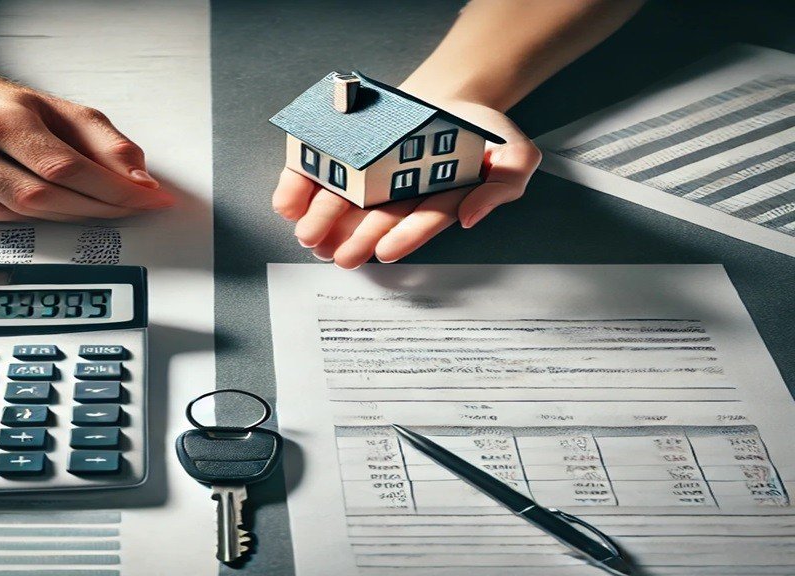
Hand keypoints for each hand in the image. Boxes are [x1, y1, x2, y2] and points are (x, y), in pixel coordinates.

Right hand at [0, 56, 174, 223]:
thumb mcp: (40, 104)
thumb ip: (95, 137)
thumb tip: (137, 174)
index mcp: (1, 115)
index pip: (69, 167)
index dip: (113, 191)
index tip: (145, 200)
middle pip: (41, 199)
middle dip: (92, 211)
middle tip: (123, 212)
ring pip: (7, 217)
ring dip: (52, 219)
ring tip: (78, 208)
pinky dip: (4, 222)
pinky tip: (23, 211)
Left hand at [271, 98, 539, 268]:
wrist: (446, 95)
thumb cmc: (477, 129)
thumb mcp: (513, 154)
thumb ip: (503, 186)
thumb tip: (470, 218)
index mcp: (437, 200)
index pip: (422, 220)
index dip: (406, 236)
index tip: (387, 250)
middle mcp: (398, 196)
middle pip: (376, 219)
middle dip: (357, 238)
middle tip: (340, 256)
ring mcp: (367, 177)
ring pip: (341, 203)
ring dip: (323, 220)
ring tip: (310, 236)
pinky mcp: (340, 156)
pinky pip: (315, 174)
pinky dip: (297, 188)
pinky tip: (287, 203)